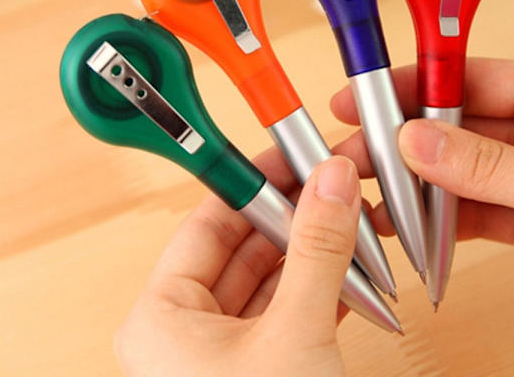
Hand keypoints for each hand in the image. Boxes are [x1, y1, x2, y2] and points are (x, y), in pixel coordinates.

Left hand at [114, 155, 362, 376]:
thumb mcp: (293, 335)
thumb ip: (316, 252)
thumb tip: (331, 183)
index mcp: (162, 318)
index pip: (209, 223)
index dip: (254, 185)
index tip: (288, 158)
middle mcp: (186, 333)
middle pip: (245, 247)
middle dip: (295, 217)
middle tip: (330, 186)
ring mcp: (225, 354)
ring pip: (272, 280)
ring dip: (315, 253)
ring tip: (348, 220)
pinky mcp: (262, 368)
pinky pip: (289, 312)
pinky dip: (322, 290)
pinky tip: (351, 267)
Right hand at [331, 58, 513, 265]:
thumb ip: (490, 165)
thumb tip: (417, 143)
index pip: (467, 79)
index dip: (411, 85)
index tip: (366, 95)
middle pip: (451, 128)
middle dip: (400, 144)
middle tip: (354, 155)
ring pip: (456, 174)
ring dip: (414, 189)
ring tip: (370, 200)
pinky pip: (474, 213)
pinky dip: (440, 225)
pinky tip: (410, 230)